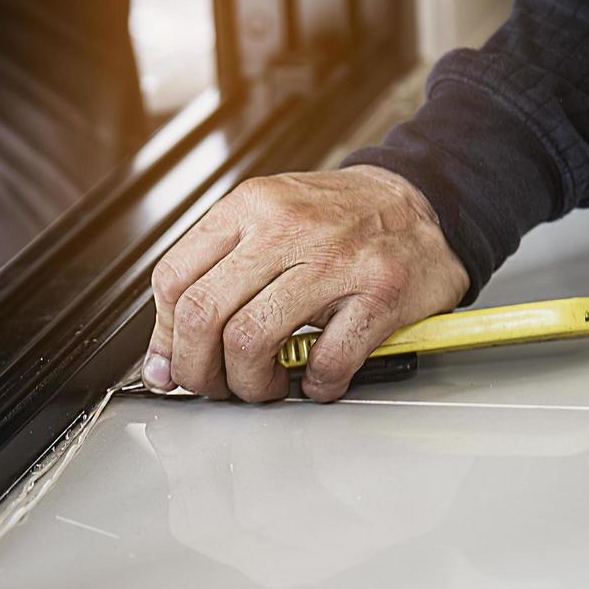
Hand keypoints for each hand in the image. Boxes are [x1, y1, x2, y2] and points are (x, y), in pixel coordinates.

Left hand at [142, 165, 468, 401]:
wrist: (423, 202)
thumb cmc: (339, 221)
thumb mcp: (268, 222)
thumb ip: (216, 276)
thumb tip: (166, 356)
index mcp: (251, 207)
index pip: (174, 278)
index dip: (165, 336)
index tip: (174, 362)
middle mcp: (287, 227)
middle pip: (202, 313)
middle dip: (198, 369)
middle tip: (214, 385)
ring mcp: (336, 259)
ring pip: (251, 340)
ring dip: (250, 384)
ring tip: (266, 383)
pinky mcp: (380, 293)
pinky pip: (326, 360)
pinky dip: (315, 385)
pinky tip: (317, 377)